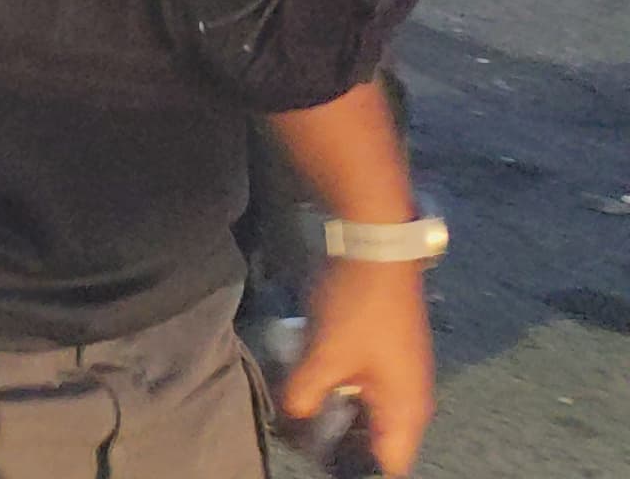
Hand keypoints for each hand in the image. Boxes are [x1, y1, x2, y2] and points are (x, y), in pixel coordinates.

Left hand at [287, 259, 432, 474]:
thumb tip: (291, 417)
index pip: (391, 465)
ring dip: (340, 421)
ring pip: (370, 416)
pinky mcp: (385, 355)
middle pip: (379, 444)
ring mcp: (400, 376)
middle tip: (302, 445)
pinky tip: (311, 391)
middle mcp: (411, 399)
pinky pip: (365, 391)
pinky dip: (342, 396)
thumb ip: (304, 396)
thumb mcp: (323, 356)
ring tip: (299, 422)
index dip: (357, 471)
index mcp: (407, 410)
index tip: (322, 465)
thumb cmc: (357, 308)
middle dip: (343, 448)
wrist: (376, 247)